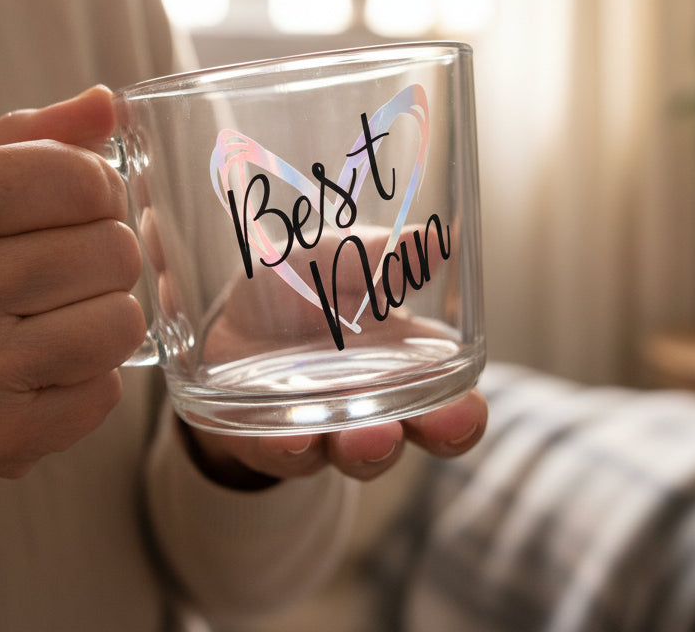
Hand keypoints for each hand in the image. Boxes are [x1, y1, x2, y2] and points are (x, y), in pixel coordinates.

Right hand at [0, 86, 145, 546]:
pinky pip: (107, 391)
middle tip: (60, 272)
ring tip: (50, 322)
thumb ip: (23, 143)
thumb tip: (107, 105)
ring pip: (123, 322)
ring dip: (102, 319)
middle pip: (114, 251)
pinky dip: (84, 380)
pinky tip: (34, 373)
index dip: (101, 190)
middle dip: (101, 256)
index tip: (79, 206)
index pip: (81, 178)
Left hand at [141, 219, 486, 486]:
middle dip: (435, 434)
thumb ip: (376, 256)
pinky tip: (293, 437)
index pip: (452, 402)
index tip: (467, 410)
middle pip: (419, 434)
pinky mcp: (274, 443)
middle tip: (441, 425)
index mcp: (405, 364)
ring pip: (357, 455)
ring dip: (366, 449)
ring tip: (367, 436)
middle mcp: (376, 405)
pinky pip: (285, 454)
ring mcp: (326, 429)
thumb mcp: (331, 259)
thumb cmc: (299, 286)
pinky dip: (291, 449)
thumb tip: (433, 240)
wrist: (227, 319)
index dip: (464, 414)